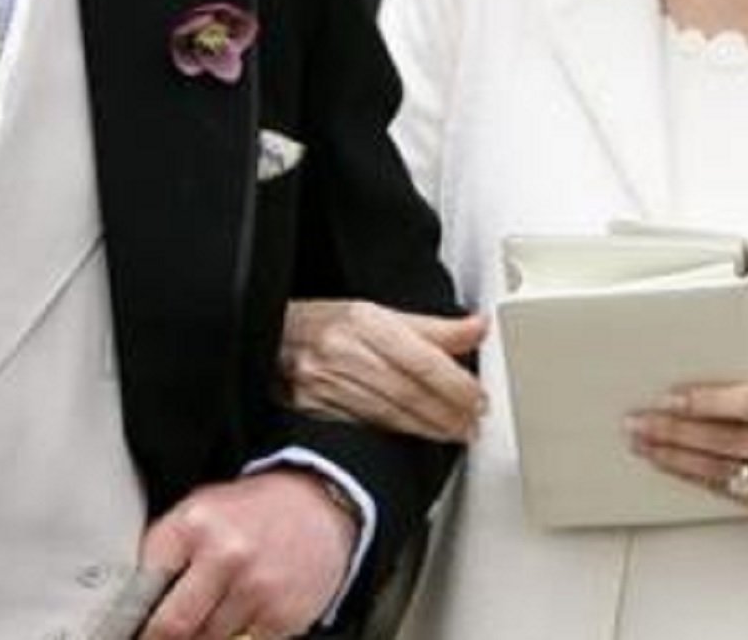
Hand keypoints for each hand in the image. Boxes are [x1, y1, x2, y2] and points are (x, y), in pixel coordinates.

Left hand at [138, 471, 354, 639]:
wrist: (318, 506)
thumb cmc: (251, 512)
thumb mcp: (200, 510)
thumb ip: (166, 551)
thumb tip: (132, 604)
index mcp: (193, 524)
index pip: (143, 587)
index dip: (131, 615)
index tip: (128, 628)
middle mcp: (224, 554)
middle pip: (171, 626)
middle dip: (160, 638)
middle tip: (160, 635)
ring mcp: (256, 588)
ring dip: (202, 635)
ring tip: (212, 611)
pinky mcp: (282, 616)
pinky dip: (238, 635)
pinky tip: (244, 613)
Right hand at [281, 300, 486, 441]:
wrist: (268, 339)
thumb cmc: (323, 323)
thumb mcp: (375, 312)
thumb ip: (430, 326)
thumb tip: (477, 328)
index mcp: (361, 320)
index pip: (420, 358)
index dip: (454, 382)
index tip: (478, 396)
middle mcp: (342, 351)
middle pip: (407, 389)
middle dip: (446, 411)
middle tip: (473, 422)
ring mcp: (325, 383)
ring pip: (389, 412)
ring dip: (428, 427)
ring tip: (456, 432)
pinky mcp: (314, 409)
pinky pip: (365, 425)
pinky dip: (397, 433)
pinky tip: (417, 435)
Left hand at [625, 336, 747, 528]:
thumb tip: (745, 324)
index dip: (705, 401)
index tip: (670, 395)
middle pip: (724, 440)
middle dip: (674, 430)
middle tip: (636, 420)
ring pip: (721, 471)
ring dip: (674, 457)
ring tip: (641, 443)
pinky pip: (731, 493)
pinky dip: (696, 480)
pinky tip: (670, 467)